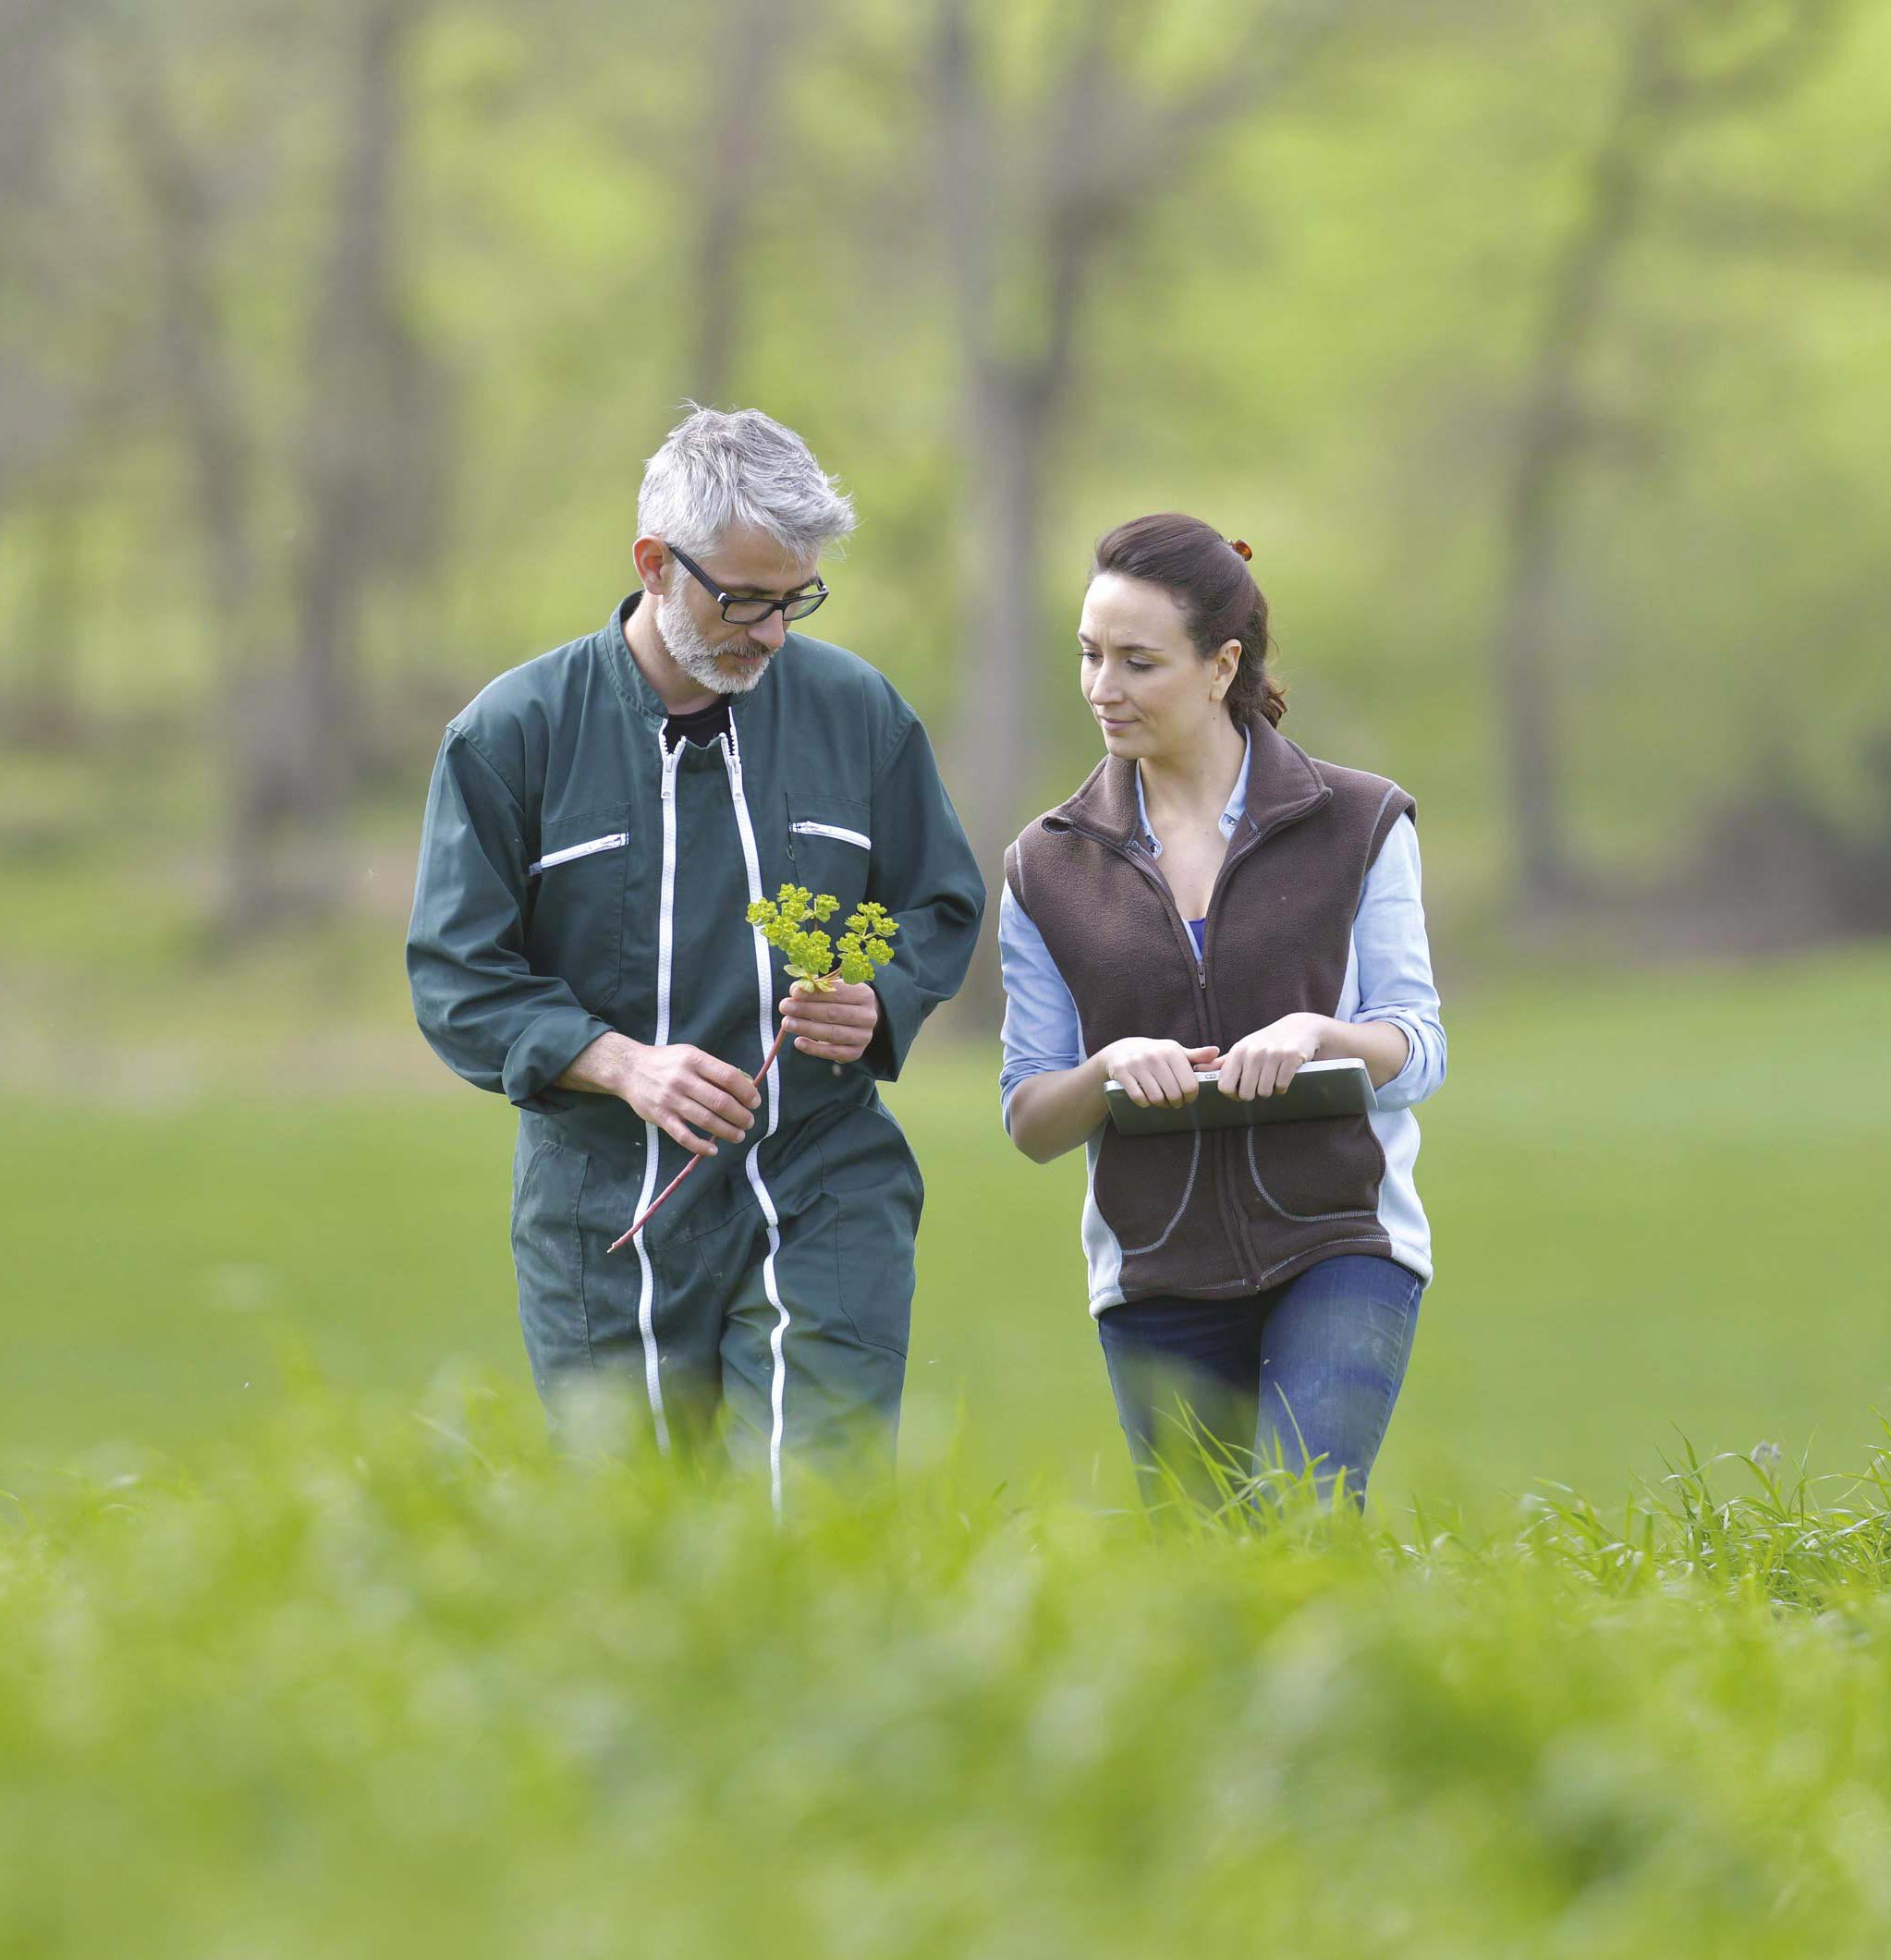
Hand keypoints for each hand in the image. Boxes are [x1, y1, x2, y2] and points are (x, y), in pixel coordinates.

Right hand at [614, 1040, 761, 1156]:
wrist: (628, 1069)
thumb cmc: (666, 1062)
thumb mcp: (690, 1054)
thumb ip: (714, 1069)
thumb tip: (744, 1087)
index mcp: (694, 1060)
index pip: (728, 1077)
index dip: (746, 1092)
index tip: (754, 1102)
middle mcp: (683, 1079)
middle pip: (720, 1101)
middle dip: (740, 1115)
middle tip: (749, 1122)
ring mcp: (670, 1099)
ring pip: (706, 1120)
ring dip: (727, 1131)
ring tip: (739, 1136)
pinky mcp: (660, 1117)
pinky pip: (683, 1136)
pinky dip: (700, 1146)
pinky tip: (713, 1149)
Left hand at [779, 979, 879, 1065]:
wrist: (858, 1022)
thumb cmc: (840, 1001)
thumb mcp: (832, 989)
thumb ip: (816, 988)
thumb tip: (796, 990)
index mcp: (865, 995)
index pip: (838, 992)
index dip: (815, 992)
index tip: (794, 992)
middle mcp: (868, 1016)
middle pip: (834, 1013)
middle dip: (806, 1009)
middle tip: (785, 1007)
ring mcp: (863, 1036)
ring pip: (833, 1033)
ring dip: (807, 1028)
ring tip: (787, 1023)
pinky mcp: (855, 1053)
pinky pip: (833, 1052)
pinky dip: (814, 1048)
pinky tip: (798, 1042)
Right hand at [1097, 1038, 1220, 1108]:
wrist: (1121, 1050)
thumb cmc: (1154, 1054)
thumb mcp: (1174, 1051)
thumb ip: (1196, 1055)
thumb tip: (1216, 1051)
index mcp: (1172, 1052)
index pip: (1189, 1084)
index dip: (1190, 1097)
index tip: (1187, 1099)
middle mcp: (1155, 1056)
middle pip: (1174, 1094)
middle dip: (1175, 1103)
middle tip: (1174, 1103)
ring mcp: (1137, 1064)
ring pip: (1156, 1098)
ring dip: (1160, 1104)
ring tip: (1161, 1101)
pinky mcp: (1122, 1072)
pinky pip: (1139, 1097)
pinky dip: (1144, 1103)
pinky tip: (1146, 1099)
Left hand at [1217, 1014, 1327, 1100]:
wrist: (1300, 1027)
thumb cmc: (1267, 1042)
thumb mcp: (1243, 1048)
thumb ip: (1222, 1062)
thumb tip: (1198, 1069)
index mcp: (1238, 1051)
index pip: (1225, 1086)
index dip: (1233, 1095)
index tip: (1240, 1092)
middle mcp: (1253, 1052)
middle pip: (1246, 1094)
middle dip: (1254, 1093)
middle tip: (1260, 1083)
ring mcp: (1272, 1054)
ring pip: (1265, 1092)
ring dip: (1270, 1090)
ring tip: (1272, 1078)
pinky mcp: (1291, 1057)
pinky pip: (1281, 1087)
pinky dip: (1283, 1087)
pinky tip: (1284, 1076)